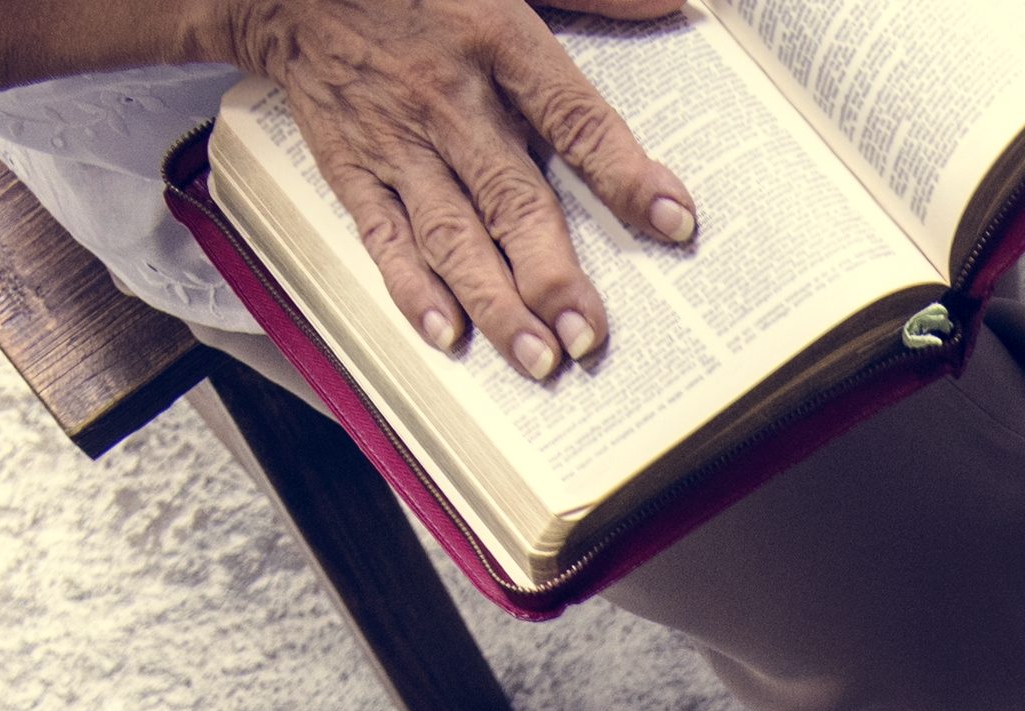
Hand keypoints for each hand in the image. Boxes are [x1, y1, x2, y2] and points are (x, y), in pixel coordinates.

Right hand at [202, 0, 703, 375]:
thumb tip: (673, 7)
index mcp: (495, 40)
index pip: (574, 118)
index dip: (625, 172)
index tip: (673, 220)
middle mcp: (449, 100)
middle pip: (511, 198)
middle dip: (552, 275)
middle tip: (588, 337)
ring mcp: (397, 140)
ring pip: (453, 235)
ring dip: (495, 304)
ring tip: (537, 360)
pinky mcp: (352, 166)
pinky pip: (383, 236)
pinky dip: (413, 290)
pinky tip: (449, 336)